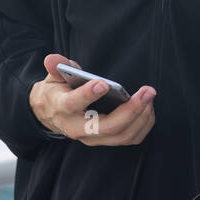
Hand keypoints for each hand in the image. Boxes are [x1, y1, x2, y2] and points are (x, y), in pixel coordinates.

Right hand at [30, 54, 155, 145]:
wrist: (51, 115)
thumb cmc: (58, 92)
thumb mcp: (53, 77)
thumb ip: (56, 67)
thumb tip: (52, 60)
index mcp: (62, 108)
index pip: (73, 104)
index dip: (88, 94)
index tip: (104, 83)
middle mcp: (77, 128)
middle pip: (107, 126)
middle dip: (131, 110)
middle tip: (147, 91)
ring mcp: (92, 138)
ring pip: (121, 136)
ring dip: (140, 117)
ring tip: (148, 96)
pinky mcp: (105, 140)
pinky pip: (129, 138)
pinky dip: (142, 124)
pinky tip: (147, 107)